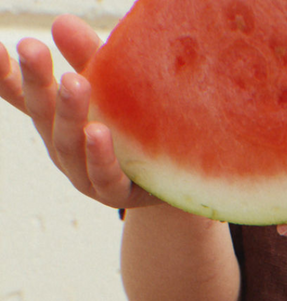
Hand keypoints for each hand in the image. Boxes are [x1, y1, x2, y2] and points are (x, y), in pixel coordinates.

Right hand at [0, 14, 157, 208]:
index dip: (4, 74)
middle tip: (34, 47)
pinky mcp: (116, 193)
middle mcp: (64, 147)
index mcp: (57, 120)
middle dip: (37, 82)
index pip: (22, 94)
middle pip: (44, 115)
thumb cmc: (134, 129)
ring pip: (69, 146)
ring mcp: (85, 175)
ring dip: (69, 114)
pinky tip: (97, 133)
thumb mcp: (113, 89)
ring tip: (74, 83)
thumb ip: (89, 58)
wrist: (171, 178)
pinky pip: (105, 177)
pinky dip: (99, 157)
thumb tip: (63, 22)